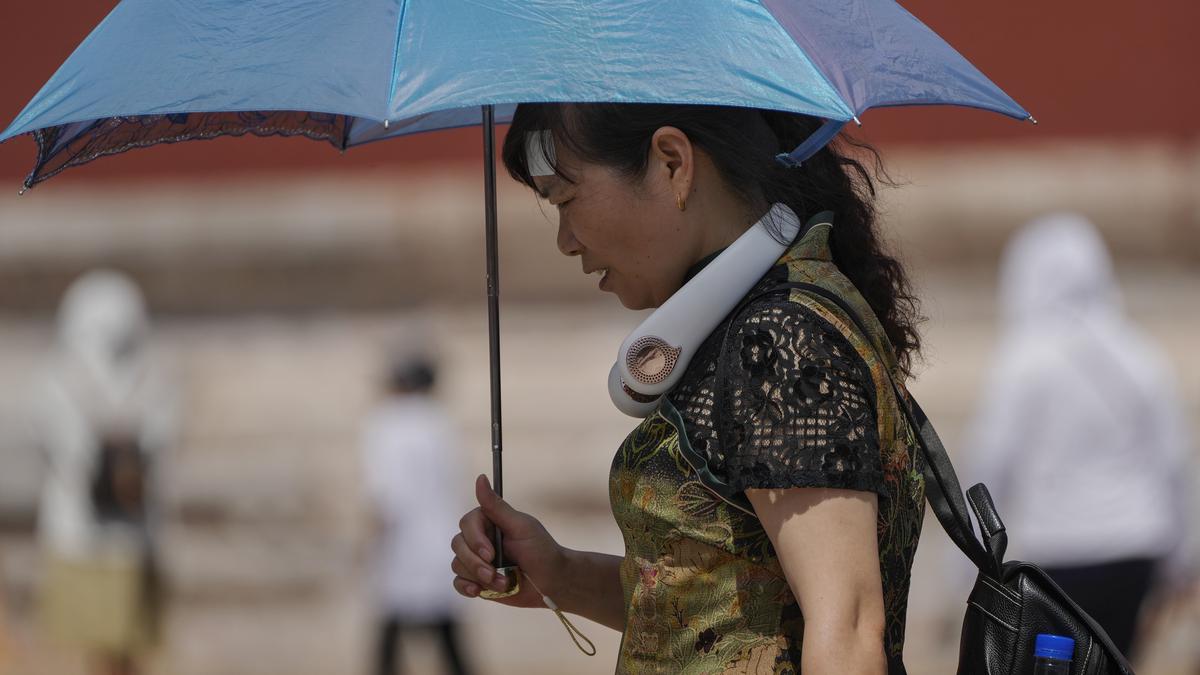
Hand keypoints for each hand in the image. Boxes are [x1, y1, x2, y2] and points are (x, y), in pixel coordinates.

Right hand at [450, 474, 567, 608]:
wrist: (552, 583)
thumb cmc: (541, 551)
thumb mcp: (521, 527)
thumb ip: (496, 506)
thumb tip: (481, 477)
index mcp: (489, 523)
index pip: (467, 524)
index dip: (475, 539)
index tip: (490, 553)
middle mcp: (480, 540)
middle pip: (458, 545)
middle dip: (475, 563)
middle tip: (494, 573)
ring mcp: (477, 561)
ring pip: (457, 565)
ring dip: (479, 578)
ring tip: (502, 583)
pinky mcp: (478, 581)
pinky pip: (459, 583)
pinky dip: (467, 587)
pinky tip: (479, 591)